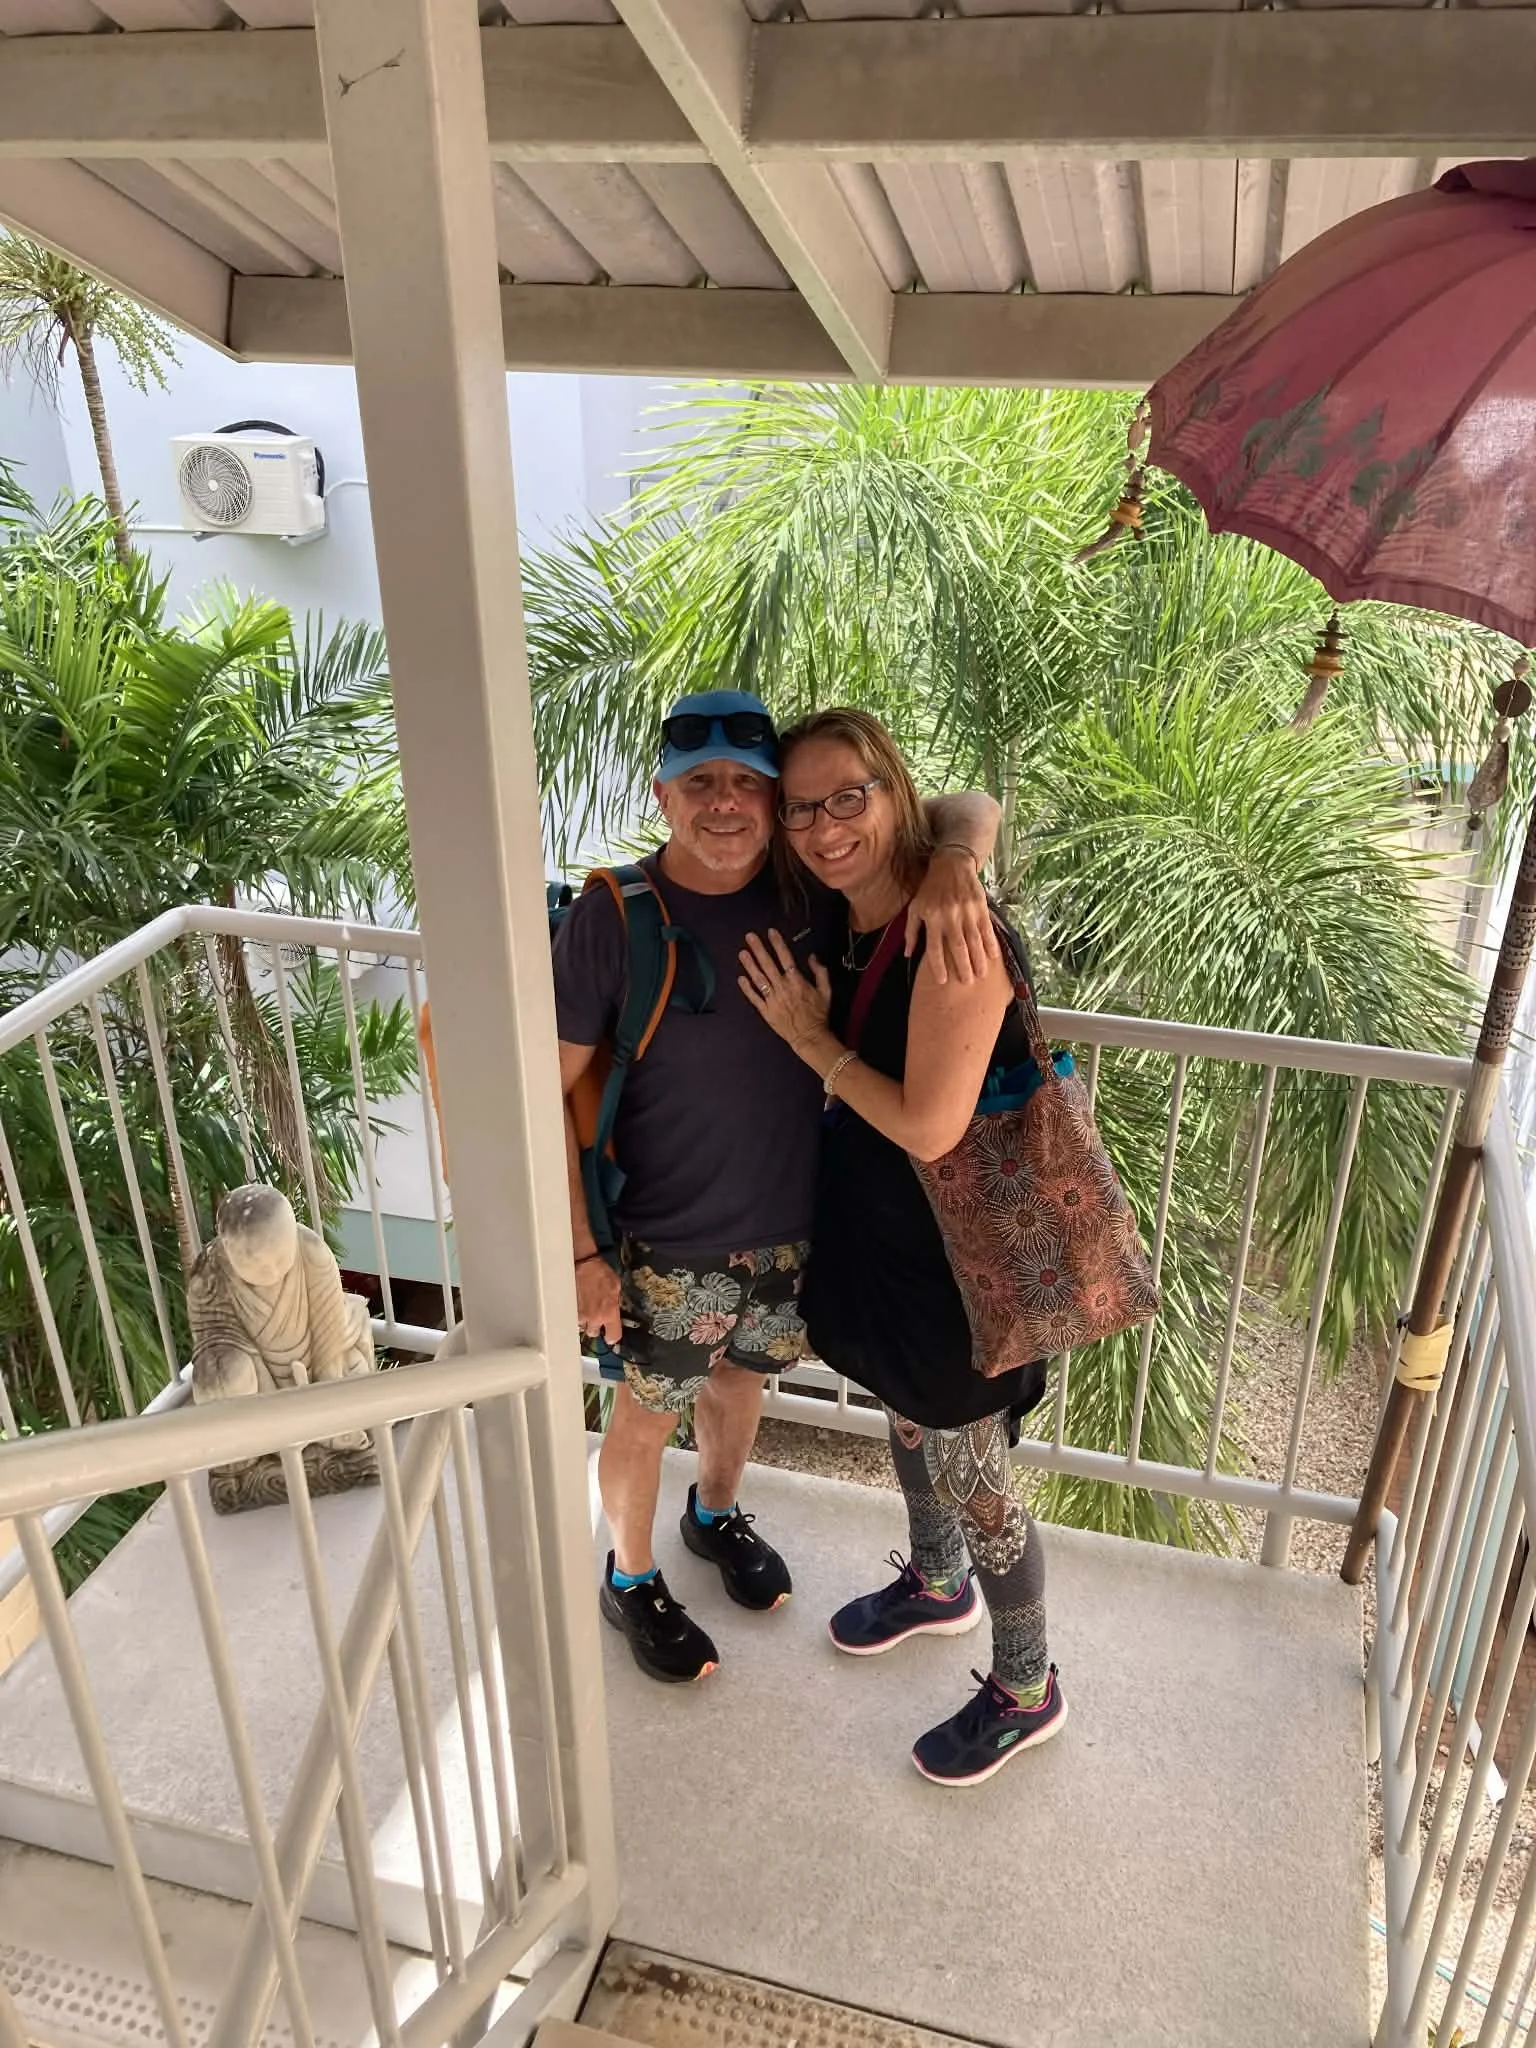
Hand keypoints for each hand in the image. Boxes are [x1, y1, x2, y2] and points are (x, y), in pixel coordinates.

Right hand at [575, 1253, 621, 1344]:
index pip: (613, 1336)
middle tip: (595, 1317)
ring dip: (584, 1320)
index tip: (610, 1334)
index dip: (612, 1336)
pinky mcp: (570, 1311)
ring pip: (582, 1326)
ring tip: (585, 1309)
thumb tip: (615, 1310)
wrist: (583, 1265)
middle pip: (593, 1334)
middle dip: (594, 1326)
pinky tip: (578, 1304)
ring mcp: (581, 1316)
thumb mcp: (616, 1287)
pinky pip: (573, 1318)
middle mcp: (594, 1318)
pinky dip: (576, 1314)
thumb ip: (615, 1304)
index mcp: (609, 1313)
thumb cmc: (601, 1273)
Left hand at [739, 929, 833, 1057]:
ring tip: (742, 953)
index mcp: (796, 981)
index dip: (777, 944)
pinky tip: (741, 978)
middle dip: (758, 949)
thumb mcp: (826, 991)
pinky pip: (754, 998)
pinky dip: (747, 988)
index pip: (785, 958)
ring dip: (750, 965)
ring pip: (759, 979)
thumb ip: (820, 972)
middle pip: (768, 964)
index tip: (771, 932)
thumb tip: (812, 957)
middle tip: (750, 937)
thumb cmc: (818, 1014)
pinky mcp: (766, 1011)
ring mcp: (772, 999)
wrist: (809, 1036)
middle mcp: (782, 988)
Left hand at [905, 847, 999, 985]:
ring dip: (978, 959)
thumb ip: (911, 931)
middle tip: (967, 983)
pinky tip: (993, 956)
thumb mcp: (915, 908)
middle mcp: (949, 917)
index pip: (934, 947)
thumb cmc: (930, 890)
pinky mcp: (980, 907)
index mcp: (932, 918)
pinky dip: (991, 943)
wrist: (951, 865)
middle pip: (957, 946)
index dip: (938, 965)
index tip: (943, 981)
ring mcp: (966, 912)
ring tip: (981, 975)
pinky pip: (987, 928)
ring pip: (974, 940)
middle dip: (962, 966)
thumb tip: (908, 954)